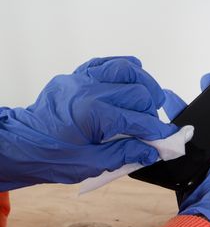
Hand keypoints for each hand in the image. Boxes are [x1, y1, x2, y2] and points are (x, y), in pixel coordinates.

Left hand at [0, 56, 179, 190]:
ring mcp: (82, 79)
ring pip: (126, 69)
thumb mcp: (92, 163)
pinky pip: (106, 63)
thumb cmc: (50, 156)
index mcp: (92, 114)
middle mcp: (89, 90)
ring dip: (144, 84)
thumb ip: (126, 153)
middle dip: (152, 111)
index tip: (169, 138)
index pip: (138, 119)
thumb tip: (152, 150)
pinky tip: (134, 78)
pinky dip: (125, 69)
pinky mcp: (77, 76)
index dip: (158, 131)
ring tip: (150, 100)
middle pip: (138, 92)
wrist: (22, 145)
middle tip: (153, 127)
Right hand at [178, 75, 209, 226]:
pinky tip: (160, 124)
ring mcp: (207, 158)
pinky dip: (168, 132)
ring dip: (183, 111)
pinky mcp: (188, 167)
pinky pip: (177, 144)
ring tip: (169, 98)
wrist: (207, 212)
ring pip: (194, 128)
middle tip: (201, 82)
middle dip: (208, 97)